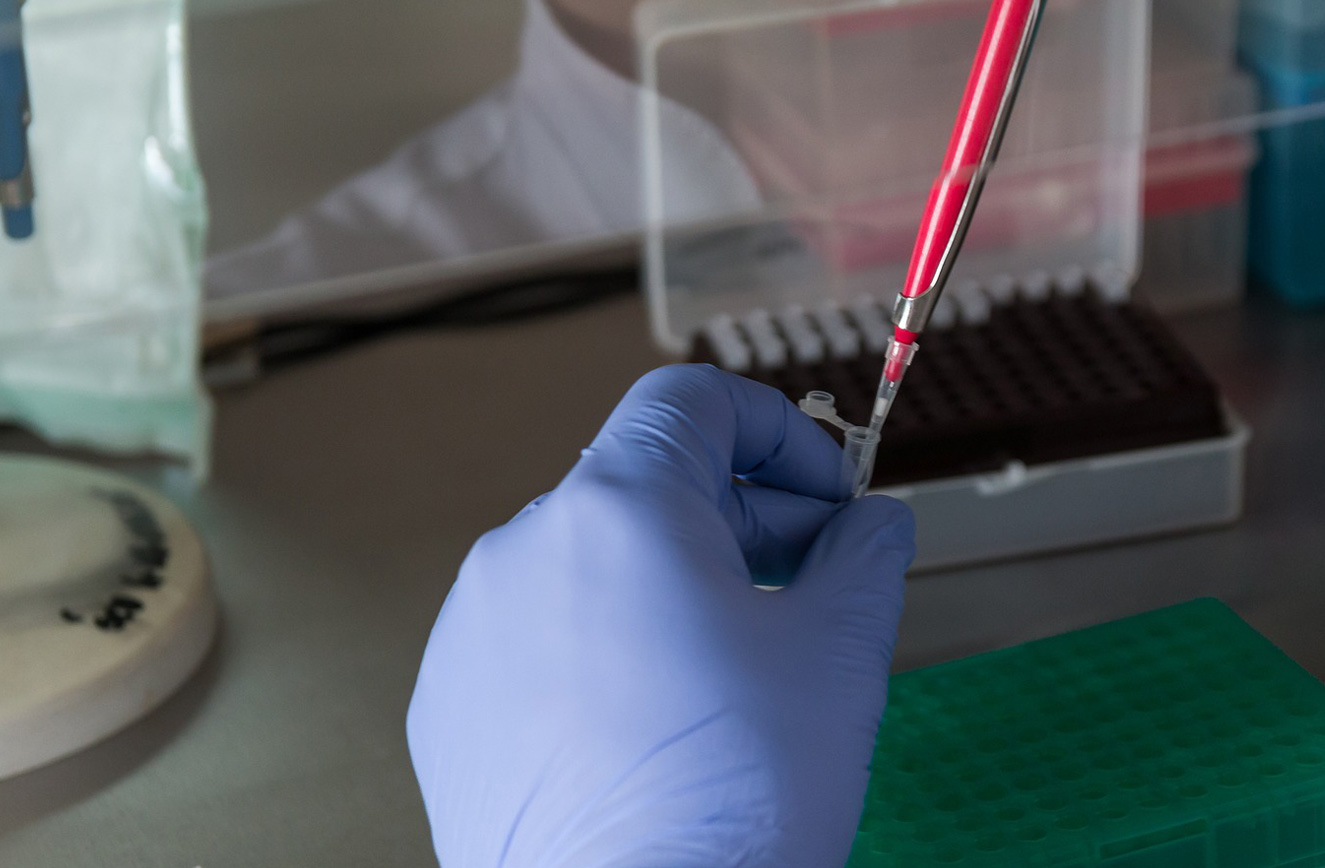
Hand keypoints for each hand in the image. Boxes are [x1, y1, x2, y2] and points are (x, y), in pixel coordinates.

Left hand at [407, 364, 915, 867]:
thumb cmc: (731, 797)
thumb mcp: (839, 653)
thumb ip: (865, 558)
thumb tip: (873, 526)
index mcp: (617, 510)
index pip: (692, 401)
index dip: (779, 432)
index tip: (830, 492)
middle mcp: (523, 549)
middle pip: (648, 484)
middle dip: (747, 517)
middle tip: (817, 580)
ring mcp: (474, 629)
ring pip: (595, 565)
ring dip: (679, 585)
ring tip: (744, 665)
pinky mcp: (451, 705)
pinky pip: (543, 640)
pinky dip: (610, 650)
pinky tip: (665, 719)